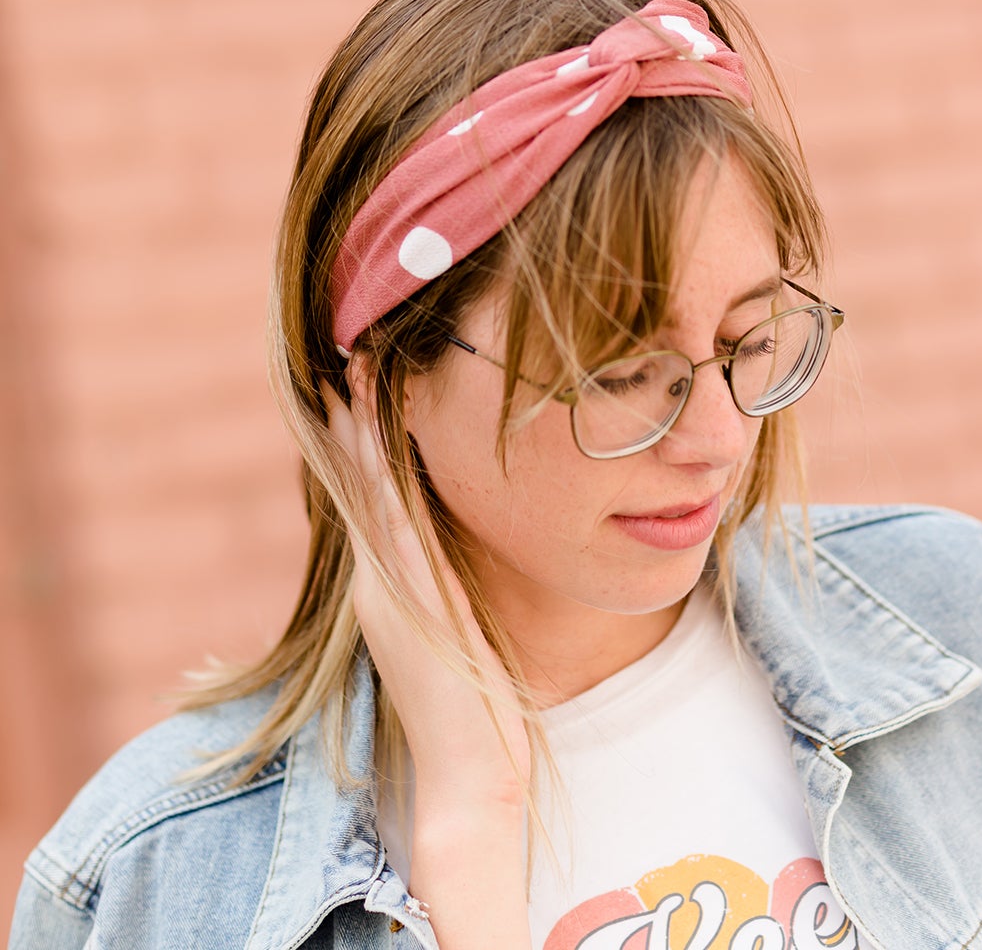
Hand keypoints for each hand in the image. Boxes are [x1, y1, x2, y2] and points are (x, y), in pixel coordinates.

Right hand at [321, 370, 534, 949]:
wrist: (471, 777)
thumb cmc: (476, 708)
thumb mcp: (456, 628)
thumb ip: (446, 587)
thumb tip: (453, 547)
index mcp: (390, 588)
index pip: (373, 500)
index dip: (362, 443)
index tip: (358, 387)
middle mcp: (381, 585)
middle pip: (361, 489)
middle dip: (352, 426)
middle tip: (347, 361)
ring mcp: (391, 596)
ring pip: (371, 500)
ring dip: (361, 442)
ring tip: (353, 384)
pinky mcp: (410, 607)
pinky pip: (396, 532)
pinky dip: (384, 487)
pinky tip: (381, 447)